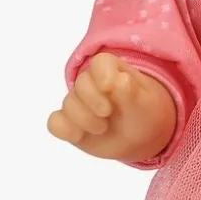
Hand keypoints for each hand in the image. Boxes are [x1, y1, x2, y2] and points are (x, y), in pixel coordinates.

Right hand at [47, 51, 176, 163]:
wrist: (140, 136)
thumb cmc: (143, 113)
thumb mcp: (145, 104)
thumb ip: (131, 92)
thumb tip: (120, 80)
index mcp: (112, 70)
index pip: (100, 63)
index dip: (103, 76)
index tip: (110, 90)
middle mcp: (91, 83)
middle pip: (81, 84)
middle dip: (93, 102)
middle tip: (108, 114)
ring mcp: (78, 103)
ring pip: (68, 105)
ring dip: (85, 120)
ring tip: (103, 128)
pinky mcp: (69, 123)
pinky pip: (55, 123)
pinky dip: (65, 130)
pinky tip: (81, 136)